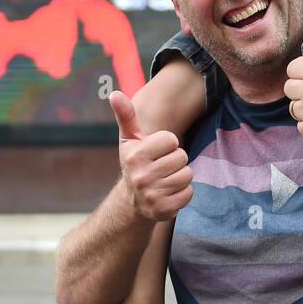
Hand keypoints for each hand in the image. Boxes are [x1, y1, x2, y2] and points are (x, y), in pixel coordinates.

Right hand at [110, 91, 193, 221]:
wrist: (133, 201)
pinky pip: (189, 193)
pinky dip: (183, 192)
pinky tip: (169, 192)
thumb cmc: (136, 162)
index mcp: (134, 156)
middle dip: (175, 160)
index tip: (156, 152)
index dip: (167, 144)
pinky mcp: (163, 210)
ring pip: (187, 175)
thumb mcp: (130, 140)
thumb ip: (126, 116)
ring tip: (165, 179)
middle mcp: (141, 176)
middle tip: (161, 167)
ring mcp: (152, 195)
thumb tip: (113, 93)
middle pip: (182, 157)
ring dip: (180, 176)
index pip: (171, 139)